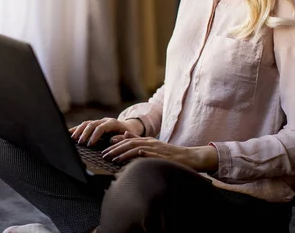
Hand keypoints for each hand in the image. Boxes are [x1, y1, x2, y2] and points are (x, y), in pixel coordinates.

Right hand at [69, 117, 144, 146]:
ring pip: (86, 123)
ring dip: (78, 131)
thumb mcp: (128, 137)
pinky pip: (84, 125)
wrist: (129, 127)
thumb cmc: (129, 134)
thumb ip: (121, 138)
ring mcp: (99, 121)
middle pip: (92, 124)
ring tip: (72, 139)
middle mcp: (105, 120)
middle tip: (80, 143)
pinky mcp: (94, 124)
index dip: (95, 135)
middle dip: (85, 133)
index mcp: (113, 123)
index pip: (101, 127)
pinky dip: (76, 129)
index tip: (90, 144)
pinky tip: (69, 133)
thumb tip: (112, 140)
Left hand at [101, 131, 218, 172]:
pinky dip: (134, 156)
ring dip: (121, 152)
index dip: (116, 144)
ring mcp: (155, 148)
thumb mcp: (155, 146)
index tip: (105, 149)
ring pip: (134, 147)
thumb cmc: (172, 154)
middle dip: (115, 149)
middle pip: (128, 143)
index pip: (128, 140)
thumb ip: (140, 140)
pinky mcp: (160, 155)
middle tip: (103, 155)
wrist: (190, 157)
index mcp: (148, 141)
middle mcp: (150, 142)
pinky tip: (126, 159)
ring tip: (111, 159)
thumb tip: (125, 136)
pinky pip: (145, 154)